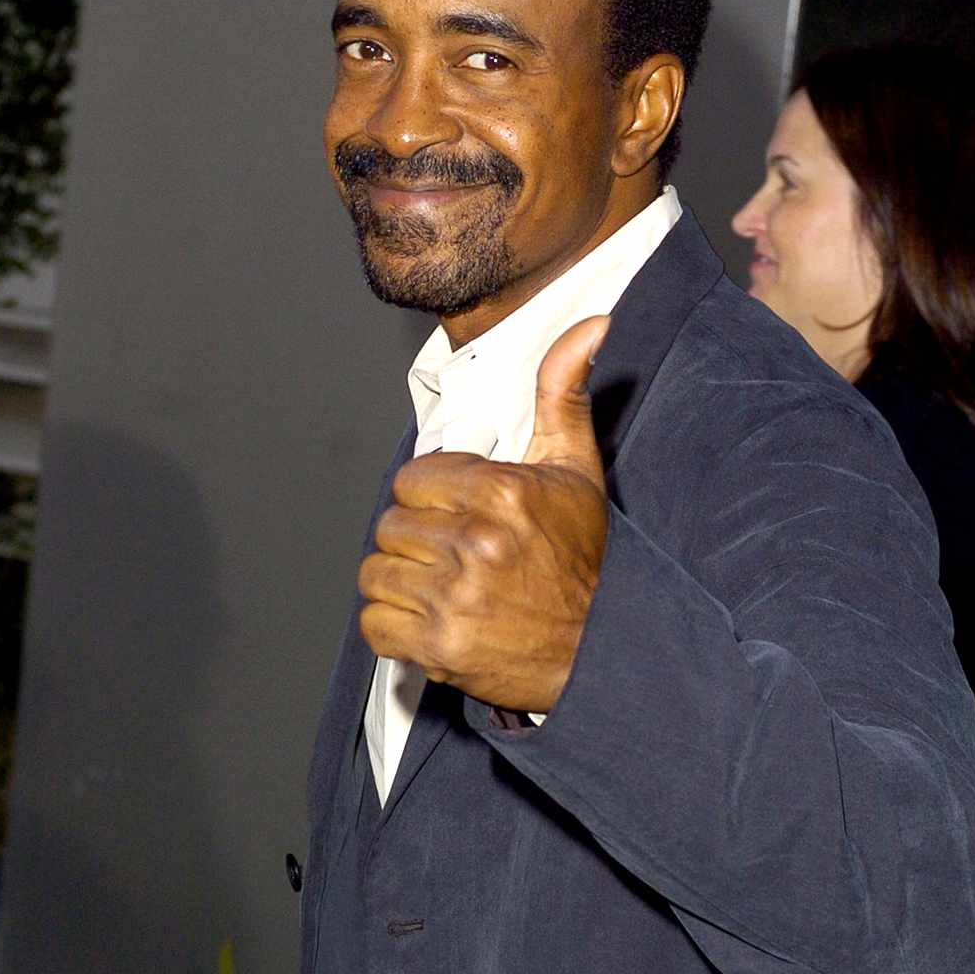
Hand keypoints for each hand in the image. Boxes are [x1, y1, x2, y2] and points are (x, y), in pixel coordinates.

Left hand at [358, 314, 610, 709]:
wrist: (600, 649)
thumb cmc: (584, 560)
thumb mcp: (578, 469)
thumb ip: (564, 392)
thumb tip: (590, 323)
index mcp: (501, 492)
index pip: (412, 479)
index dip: (432, 497)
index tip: (460, 515)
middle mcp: (474, 542)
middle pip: (390, 525)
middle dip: (417, 539)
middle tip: (454, 556)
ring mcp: (453, 598)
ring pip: (376, 573)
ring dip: (402, 582)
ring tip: (442, 587)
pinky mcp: (438, 646)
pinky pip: (374, 624)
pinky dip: (394, 626)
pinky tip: (431, 618)